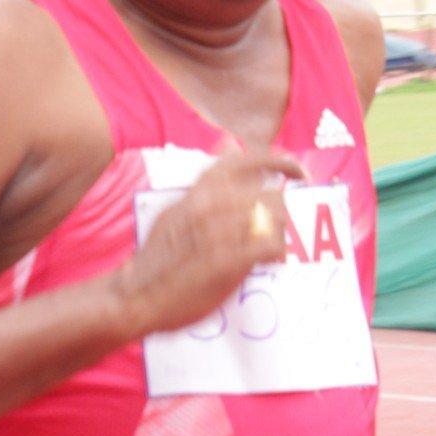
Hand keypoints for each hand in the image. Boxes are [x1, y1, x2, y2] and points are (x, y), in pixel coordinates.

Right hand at [113, 146, 305, 338]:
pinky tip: (271, 260)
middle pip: (272, 193)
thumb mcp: (177, 207)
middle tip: (290, 226)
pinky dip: (277, 252)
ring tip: (276, 247)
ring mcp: (220, 231)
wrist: (137, 293)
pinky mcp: (227, 260)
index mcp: (201, 188)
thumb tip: (227, 142)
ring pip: (275, 219)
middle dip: (287, 210)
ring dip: (283, 233)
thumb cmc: (158, 255)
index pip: (249, 159)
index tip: (298, 171)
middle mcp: (213, 203)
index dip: (280, 161)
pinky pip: (270, 246)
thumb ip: (206, 179)